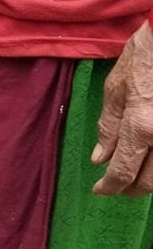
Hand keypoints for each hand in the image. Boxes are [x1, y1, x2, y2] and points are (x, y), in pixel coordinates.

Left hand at [92, 22, 152, 194]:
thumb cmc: (143, 59)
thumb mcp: (116, 89)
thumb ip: (109, 127)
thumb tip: (100, 158)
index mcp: (141, 128)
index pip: (124, 172)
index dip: (110, 186)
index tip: (100, 190)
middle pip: (150, 183)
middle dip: (130, 189)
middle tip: (115, 186)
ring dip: (149, 180)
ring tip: (133, 175)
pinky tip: (149, 159)